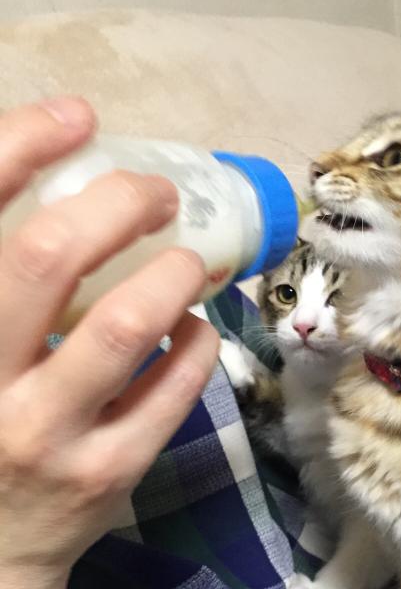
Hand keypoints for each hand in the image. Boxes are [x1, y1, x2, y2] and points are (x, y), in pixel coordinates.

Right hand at [0, 97, 219, 588]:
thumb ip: (8, 292)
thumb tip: (66, 200)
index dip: (21, 146)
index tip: (78, 116)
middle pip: (49, 257)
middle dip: (118, 205)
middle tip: (157, 194)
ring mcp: (48, 432)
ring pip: (124, 327)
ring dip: (171, 274)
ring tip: (191, 261)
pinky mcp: (108, 471)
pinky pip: (170, 390)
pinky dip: (194, 346)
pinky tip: (193, 330)